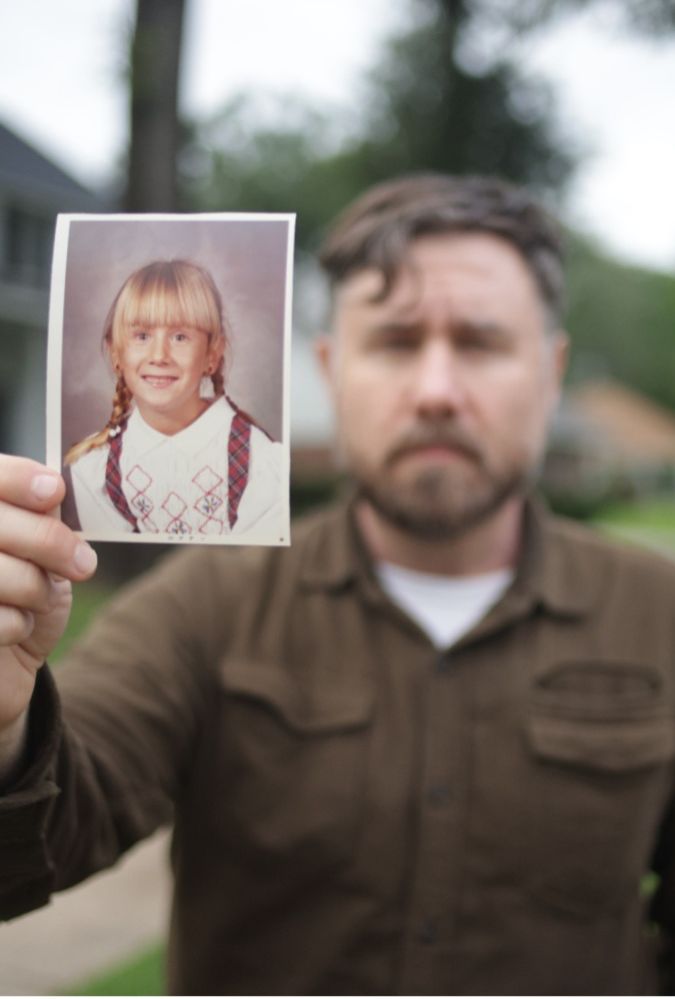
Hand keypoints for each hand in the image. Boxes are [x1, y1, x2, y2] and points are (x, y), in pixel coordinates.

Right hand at [0, 455, 97, 735]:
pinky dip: (20, 625)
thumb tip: (52, 486)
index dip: (17, 479)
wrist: (6, 664)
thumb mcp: (38, 550)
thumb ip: (39, 515)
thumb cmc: (22, 595)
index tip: (55, 491)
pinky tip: (18, 628)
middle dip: (47, 540)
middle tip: (83, 564)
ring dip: (34, 588)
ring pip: (0, 572)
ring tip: (39, 599)